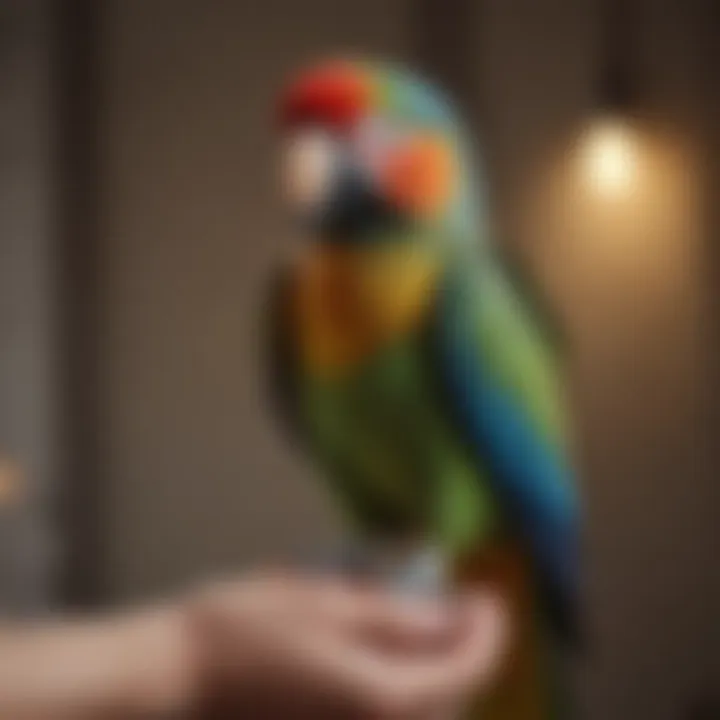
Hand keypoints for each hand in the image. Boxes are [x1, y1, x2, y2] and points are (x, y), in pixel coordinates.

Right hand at [188, 573, 507, 718]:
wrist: (177, 679)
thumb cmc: (246, 628)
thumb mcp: (326, 603)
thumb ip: (396, 616)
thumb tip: (454, 615)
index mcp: (384, 697)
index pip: (467, 669)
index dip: (488, 630)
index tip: (489, 594)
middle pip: (452, 696)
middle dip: (466, 651)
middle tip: (460, 605)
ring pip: (423, 710)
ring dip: (439, 670)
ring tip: (427, 625)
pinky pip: (388, 712)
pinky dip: (407, 686)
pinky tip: (388, 653)